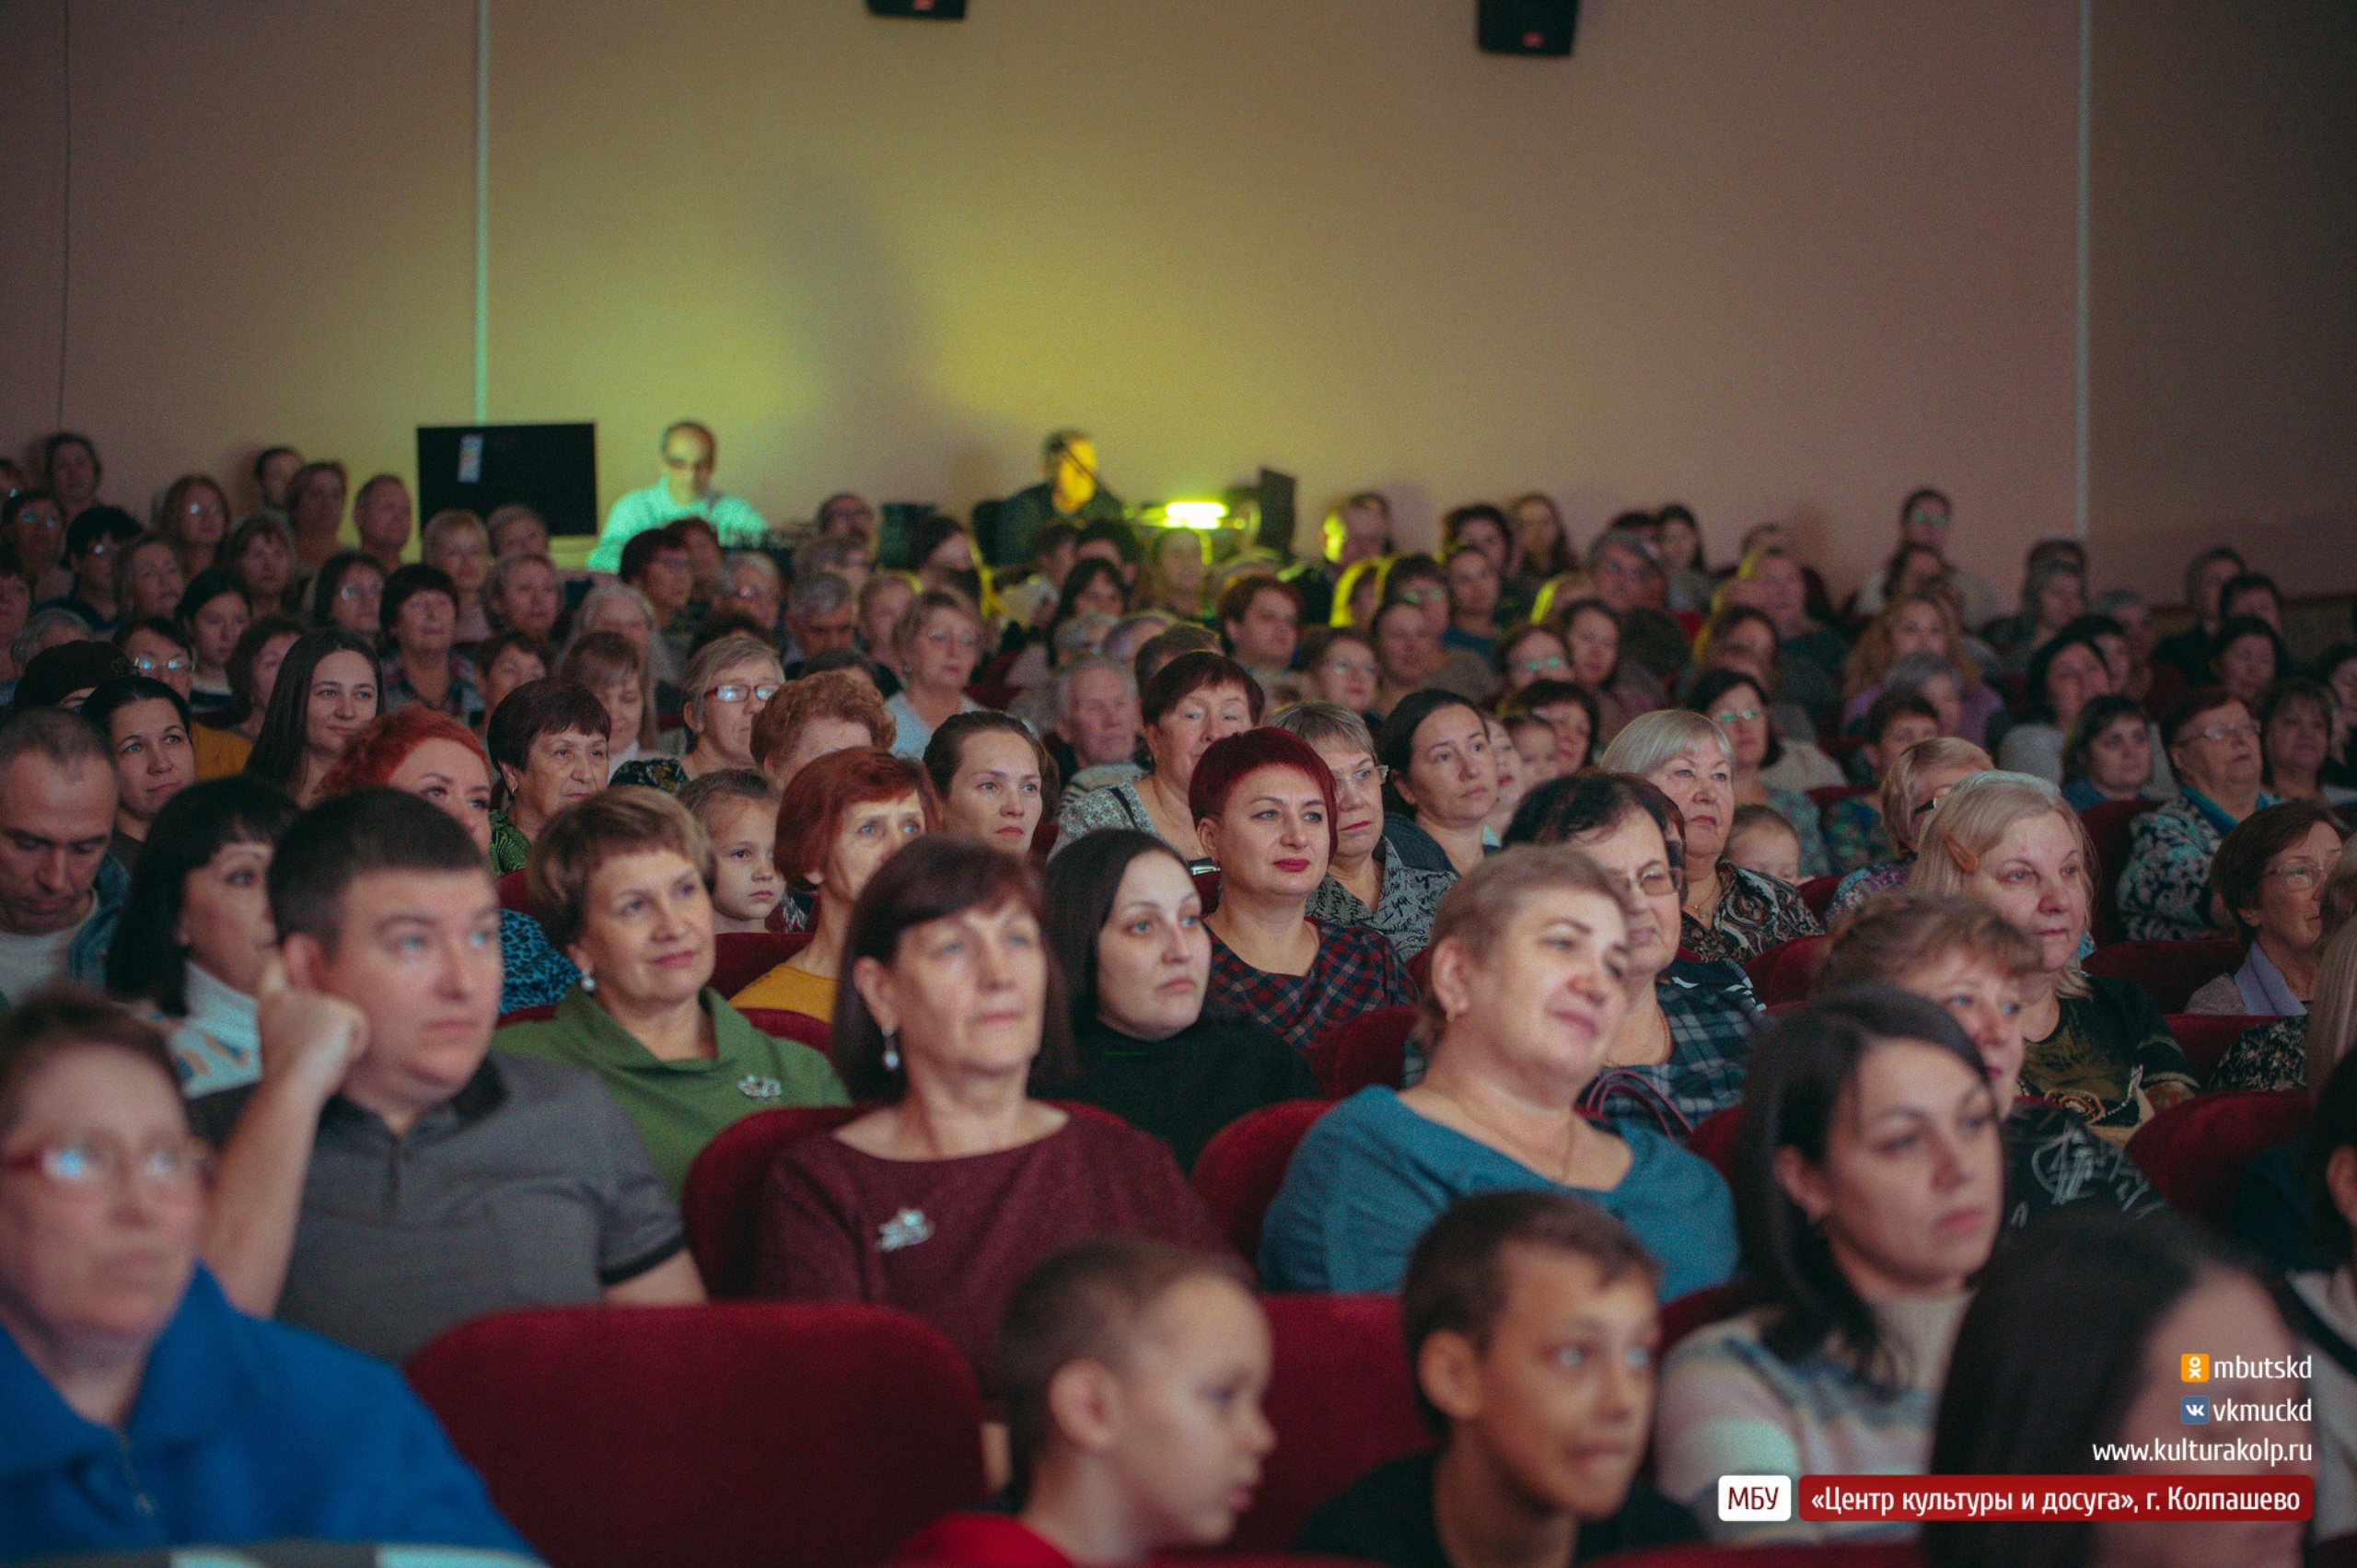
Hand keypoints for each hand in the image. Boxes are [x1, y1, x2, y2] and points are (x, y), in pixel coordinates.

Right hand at [253, 954, 369, 1103]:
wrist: (291, 1085)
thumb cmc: (288, 1075)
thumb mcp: (282, 1040)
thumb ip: (295, 1021)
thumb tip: (316, 1021)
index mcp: (270, 1005)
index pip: (272, 971)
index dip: (281, 961)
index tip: (290, 947)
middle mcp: (291, 996)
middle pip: (325, 1001)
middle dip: (331, 1026)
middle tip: (313, 1053)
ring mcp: (315, 999)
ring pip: (344, 1017)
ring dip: (341, 1039)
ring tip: (322, 1057)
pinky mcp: (338, 1008)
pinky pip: (359, 1027)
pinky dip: (355, 1045)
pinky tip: (337, 1055)